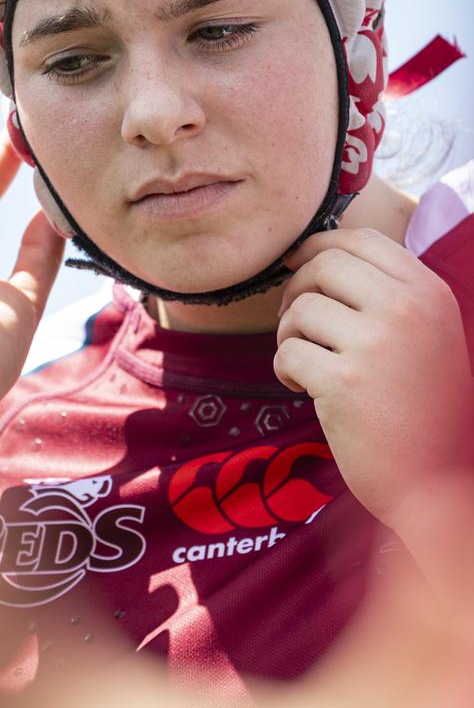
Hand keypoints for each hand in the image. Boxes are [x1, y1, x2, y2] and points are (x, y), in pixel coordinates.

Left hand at [273, 227, 473, 529]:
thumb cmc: (423, 408)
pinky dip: (284, 369)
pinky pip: (287, 352)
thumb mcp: (428, 335)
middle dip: (295, 289)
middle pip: (324, 265)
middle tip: (294, 323)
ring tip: (304, 362)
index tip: (296, 263)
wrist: (436, 482)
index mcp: (429, 293)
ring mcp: (376, 344)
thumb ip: (390, 294)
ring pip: (300, 308)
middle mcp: (406, 310)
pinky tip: (302, 389)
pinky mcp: (344, 382)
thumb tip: (318, 254)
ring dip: (287, 335)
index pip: (361, 239)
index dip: (318, 245)